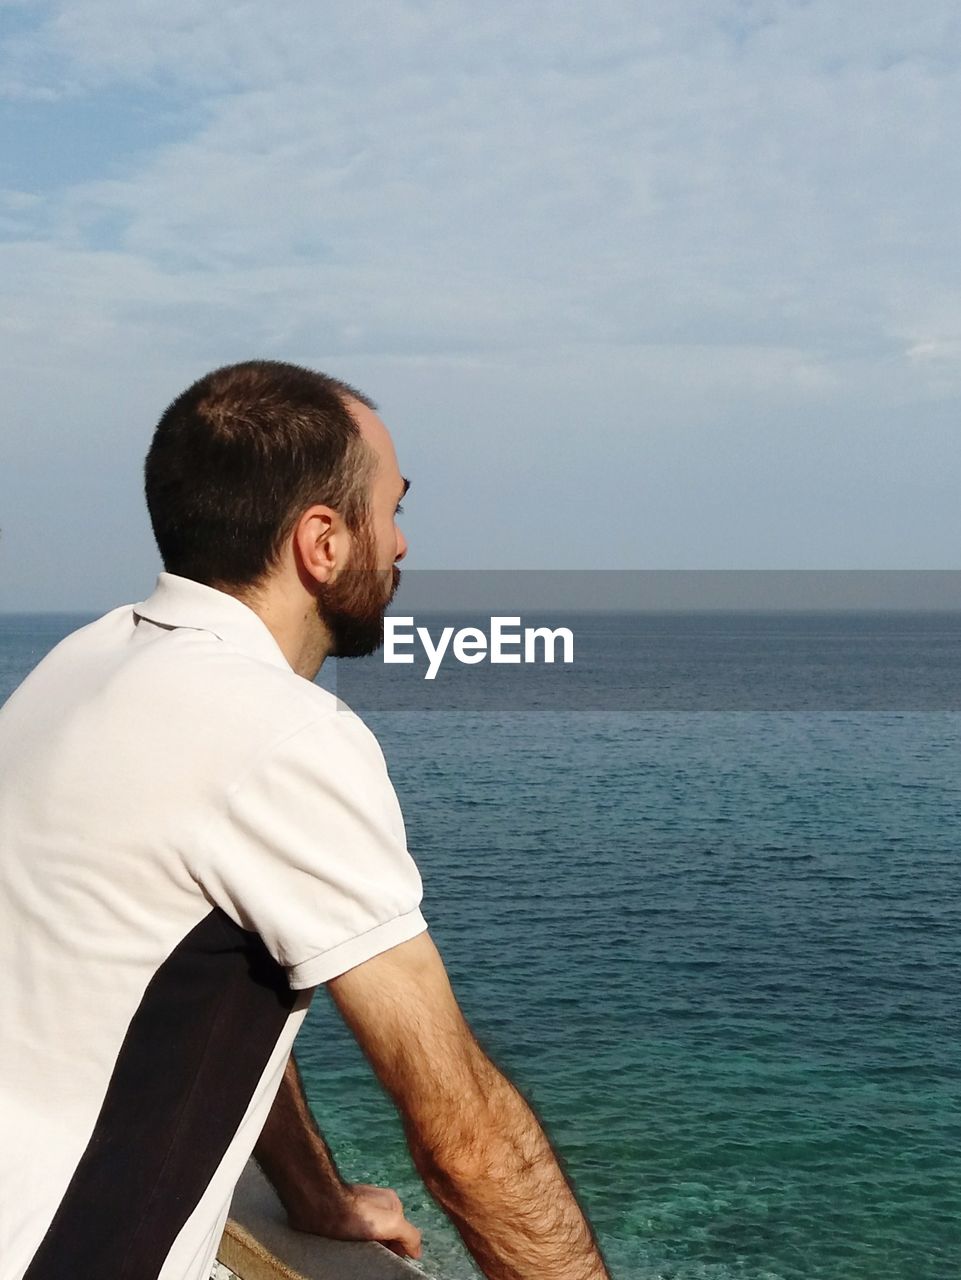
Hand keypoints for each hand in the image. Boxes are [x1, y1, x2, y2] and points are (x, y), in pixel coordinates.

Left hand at [287, 1181, 421, 1259]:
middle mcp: (375, 1203)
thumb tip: (417, 1252)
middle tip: (373, 1255)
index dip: (398, 1248)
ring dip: (366, 1247)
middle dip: (382, 1247)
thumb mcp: (392, 1223)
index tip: (390, 1258)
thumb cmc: (357, 1214)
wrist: (322, 1207)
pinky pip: (352, 1235)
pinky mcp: (341, 1217)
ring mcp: (357, 1209)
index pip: (402, 1232)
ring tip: (358, 1252)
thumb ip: (410, 1235)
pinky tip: (348, 1247)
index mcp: (391, 1202)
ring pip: (368, 1236)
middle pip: (385, 1234)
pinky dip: (353, 1243)